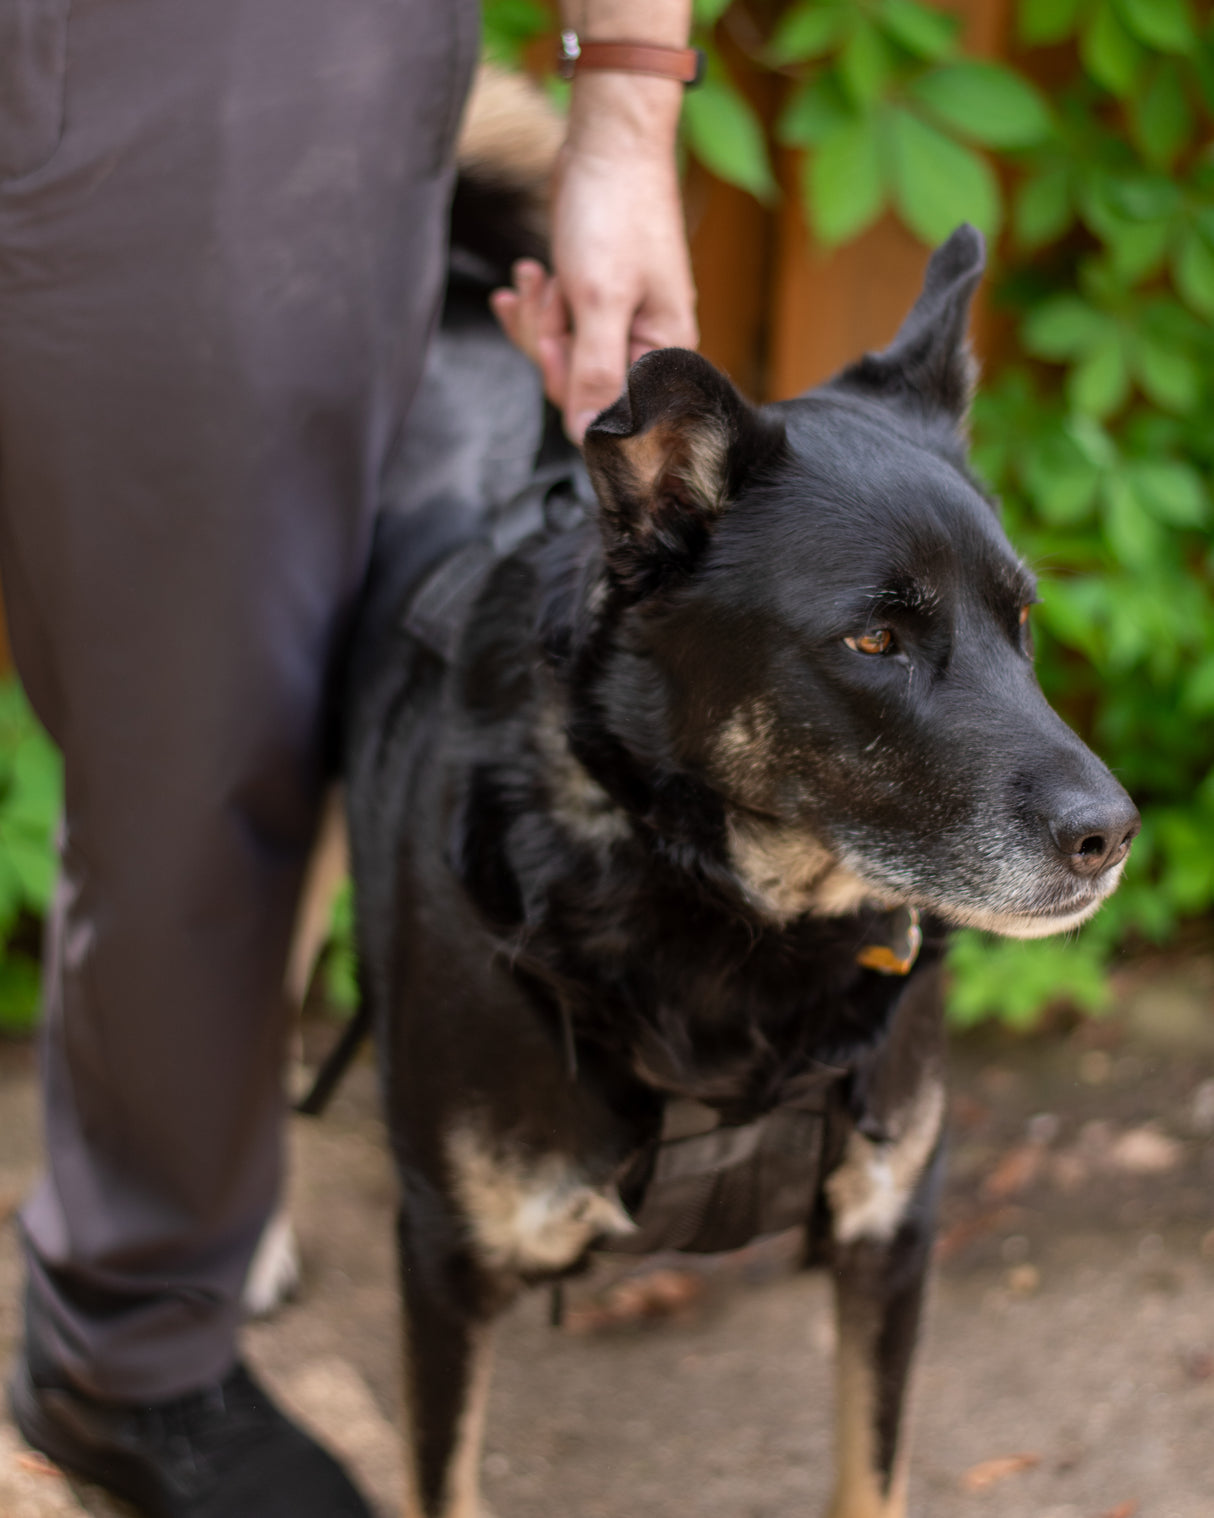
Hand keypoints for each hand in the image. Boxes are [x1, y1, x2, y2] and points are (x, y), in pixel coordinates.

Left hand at [491, 74, 696, 442]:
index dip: (570, 385)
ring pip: (562, 353)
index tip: (556, 343)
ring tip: (541, 276)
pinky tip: (525, 278)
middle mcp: (645, 342)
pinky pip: (557, 325)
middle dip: (550, 341)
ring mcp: (619, 321)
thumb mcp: (599, 300)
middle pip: (578, 383)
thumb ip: (593, 372)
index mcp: (663, 351)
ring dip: (541, 317)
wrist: (609, 143)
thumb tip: (589, 435)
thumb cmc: (615, 213)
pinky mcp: (594, 300)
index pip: (610, 409)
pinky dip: (536, 304)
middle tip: (553, 297)